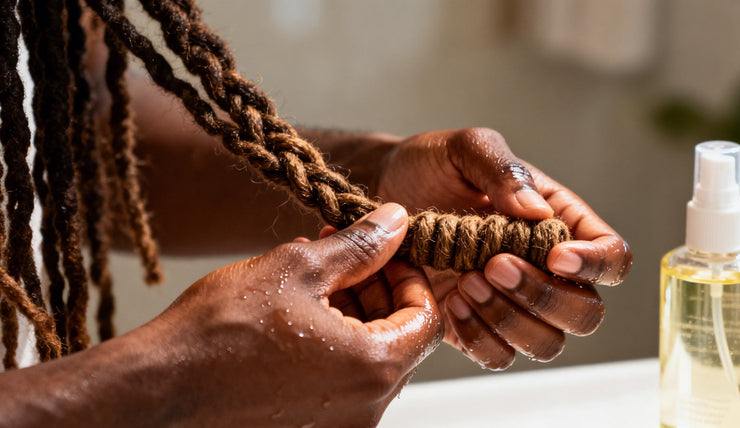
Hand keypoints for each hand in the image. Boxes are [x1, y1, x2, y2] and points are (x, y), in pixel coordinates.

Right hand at [144, 203, 441, 426]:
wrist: (159, 387)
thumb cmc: (220, 331)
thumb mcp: (298, 267)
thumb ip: (360, 246)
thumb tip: (395, 222)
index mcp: (373, 369)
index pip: (426, 318)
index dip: (411, 277)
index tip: (385, 254)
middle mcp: (365, 409)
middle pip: (397, 339)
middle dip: (377, 290)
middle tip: (346, 255)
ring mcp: (338, 425)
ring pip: (366, 359)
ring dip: (352, 314)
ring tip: (313, 276)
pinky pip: (339, 380)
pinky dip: (331, 343)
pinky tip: (296, 311)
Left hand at [376, 128, 631, 368]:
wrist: (382, 192)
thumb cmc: (430, 166)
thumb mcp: (465, 148)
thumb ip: (502, 169)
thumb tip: (537, 212)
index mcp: (559, 223)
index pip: (612, 257)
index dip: (596, 265)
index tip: (555, 255)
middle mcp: (543, 269)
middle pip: (585, 313)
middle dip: (545, 297)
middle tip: (492, 265)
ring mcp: (511, 302)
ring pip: (547, 343)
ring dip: (511, 321)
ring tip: (465, 283)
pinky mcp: (477, 326)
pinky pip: (500, 357)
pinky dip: (482, 339)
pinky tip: (452, 305)